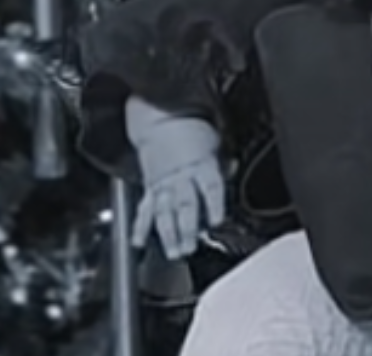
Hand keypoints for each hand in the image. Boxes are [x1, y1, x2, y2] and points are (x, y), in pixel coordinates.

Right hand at [128, 108, 224, 259]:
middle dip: (187, 227)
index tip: (217, 221)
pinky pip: (144, 209)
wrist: (161, 119)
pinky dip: (140, 226)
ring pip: (164, 211)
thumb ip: (223, 162)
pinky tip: (139, 242)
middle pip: (185, 204)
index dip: (214, 205)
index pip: (210, 187)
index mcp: (201, 164)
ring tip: (173, 252)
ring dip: (167, 234)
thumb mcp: (215, 142)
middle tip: (190, 247)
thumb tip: (233, 170)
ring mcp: (163, 183)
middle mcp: (181, 176)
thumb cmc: (192, 130)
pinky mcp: (150, 188)